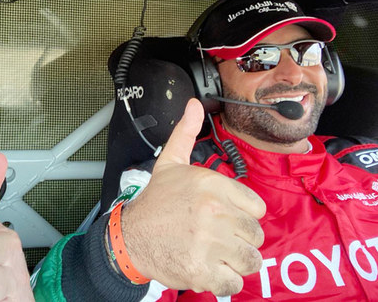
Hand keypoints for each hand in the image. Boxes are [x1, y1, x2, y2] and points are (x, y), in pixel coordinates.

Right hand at [121, 99, 265, 295]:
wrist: (130, 237)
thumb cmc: (155, 203)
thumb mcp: (170, 163)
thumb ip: (186, 133)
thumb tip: (194, 104)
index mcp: (212, 184)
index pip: (257, 208)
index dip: (241, 215)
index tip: (222, 217)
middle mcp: (213, 212)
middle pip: (255, 235)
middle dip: (238, 239)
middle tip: (216, 237)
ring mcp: (209, 242)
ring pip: (250, 259)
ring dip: (235, 261)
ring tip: (215, 254)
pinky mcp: (203, 270)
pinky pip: (234, 282)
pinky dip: (224, 280)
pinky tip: (208, 268)